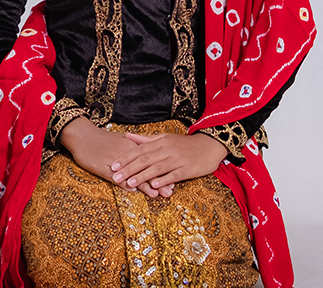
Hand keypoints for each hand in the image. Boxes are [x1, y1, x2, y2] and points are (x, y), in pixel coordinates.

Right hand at [57, 117, 164, 194]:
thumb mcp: (119, 141)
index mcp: (131, 146)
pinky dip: (125, 183)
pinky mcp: (103, 166)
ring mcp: (115, 160)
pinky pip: (116, 176)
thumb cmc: (100, 139)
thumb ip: (133, 149)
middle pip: (145, 168)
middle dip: (158, 181)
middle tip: (171, 192)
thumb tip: (146, 158)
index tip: (174, 180)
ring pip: (133, 174)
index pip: (150, 161)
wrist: (81, 134)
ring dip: (145, 185)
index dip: (161, 172)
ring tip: (156, 195)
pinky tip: (132, 190)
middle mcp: (126, 152)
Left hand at [111, 132, 227, 195]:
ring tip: (129, 183)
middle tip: (115, 177)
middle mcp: (166, 150)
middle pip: (144, 159)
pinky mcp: (187, 169)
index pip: (139, 150)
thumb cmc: (184, 144)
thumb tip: (127, 136)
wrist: (209, 145)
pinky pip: (173, 175)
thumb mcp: (165, 138)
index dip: (125, 158)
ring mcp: (177, 159)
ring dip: (142, 176)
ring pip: (156, 168)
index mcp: (160, 142)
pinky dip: (163, 180)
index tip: (113, 165)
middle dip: (129, 169)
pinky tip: (153, 185)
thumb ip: (146, 139)